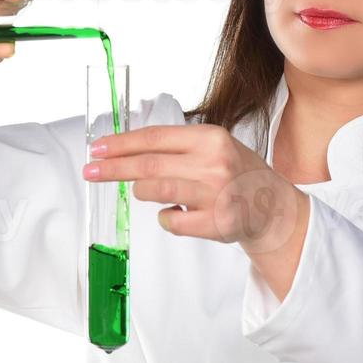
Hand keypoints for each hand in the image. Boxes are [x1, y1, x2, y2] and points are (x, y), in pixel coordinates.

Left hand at [83, 125, 310, 257]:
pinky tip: (177, 213)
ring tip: (145, 192)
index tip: (97, 149)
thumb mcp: (213, 148)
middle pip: (149, 165)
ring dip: (143, 192)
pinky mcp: (216, 224)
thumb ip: (176, 148)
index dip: (121, 144)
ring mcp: (215, 194)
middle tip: (90, 171)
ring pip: (156, 191)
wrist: (273, 208)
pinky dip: (166, 218)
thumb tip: (125, 151)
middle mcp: (214, 163)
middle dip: (114, 168)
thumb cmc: (235, 175)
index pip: (154, 138)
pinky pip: (171, 221)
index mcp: (210, 138)